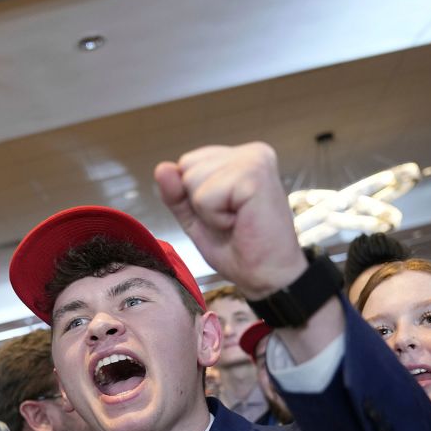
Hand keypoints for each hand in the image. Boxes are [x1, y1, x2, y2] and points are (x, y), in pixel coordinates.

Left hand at [154, 142, 304, 299]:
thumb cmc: (242, 251)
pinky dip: (215, 218)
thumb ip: (178, 194)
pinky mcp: (254, 175)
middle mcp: (250, 153)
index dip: (194, 197)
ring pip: (192, 179)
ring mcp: (254, 160)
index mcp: (240, 158)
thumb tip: (162, 168)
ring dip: (208, 212)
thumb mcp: (198, 219)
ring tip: (237, 222)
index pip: (188, 163)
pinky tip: (241, 223)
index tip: (226, 215)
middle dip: (199, 203)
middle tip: (232, 221)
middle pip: (187, 167)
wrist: (268, 277)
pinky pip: (205, 196)